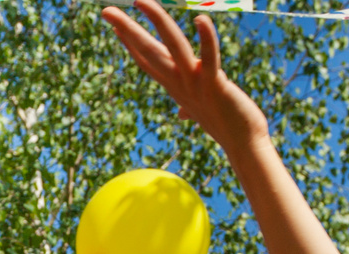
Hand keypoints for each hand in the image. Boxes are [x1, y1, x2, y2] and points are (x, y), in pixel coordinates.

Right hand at [99, 0, 269, 150]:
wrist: (243, 145)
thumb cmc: (226, 125)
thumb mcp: (201, 113)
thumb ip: (189, 108)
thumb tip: (183, 114)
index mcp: (175, 86)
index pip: (147, 61)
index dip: (130, 42)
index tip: (115, 25)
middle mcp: (179, 84)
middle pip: (149, 51)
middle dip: (128, 29)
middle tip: (106, 10)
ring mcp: (195, 84)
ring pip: (172, 47)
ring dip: (156, 21)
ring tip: (140, 0)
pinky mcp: (215, 84)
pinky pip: (209, 58)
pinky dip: (206, 39)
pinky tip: (201, 19)